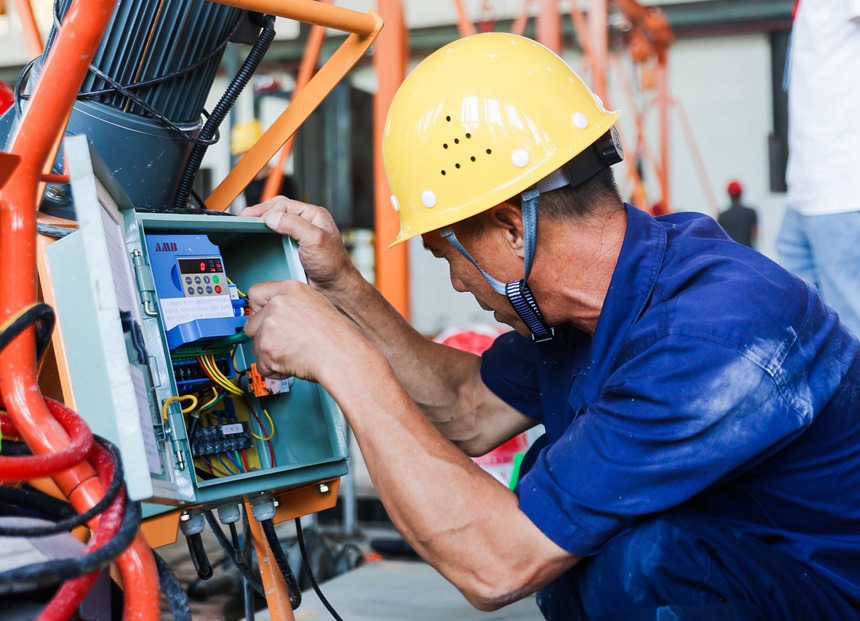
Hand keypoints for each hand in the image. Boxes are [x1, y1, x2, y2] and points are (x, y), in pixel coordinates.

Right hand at [241, 197, 360, 297]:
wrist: (334, 289)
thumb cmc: (333, 265)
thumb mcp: (315, 240)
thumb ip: (294, 225)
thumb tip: (272, 217)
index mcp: (313, 215)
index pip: (284, 204)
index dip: (267, 210)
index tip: (253, 219)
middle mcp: (306, 223)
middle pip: (277, 211)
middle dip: (259, 213)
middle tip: (243, 218)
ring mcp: (298, 236)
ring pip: (274, 224)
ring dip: (260, 224)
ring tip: (246, 225)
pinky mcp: (292, 249)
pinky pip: (274, 239)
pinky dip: (263, 238)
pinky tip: (256, 239)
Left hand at [244, 278, 364, 382]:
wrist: (343, 356)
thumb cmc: (337, 337)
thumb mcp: (316, 306)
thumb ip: (292, 306)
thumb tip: (275, 315)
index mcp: (291, 289)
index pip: (256, 293)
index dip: (258, 310)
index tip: (262, 319)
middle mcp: (278, 304)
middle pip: (251, 324)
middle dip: (264, 338)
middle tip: (285, 344)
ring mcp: (271, 325)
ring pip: (256, 346)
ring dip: (271, 355)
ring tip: (295, 354)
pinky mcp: (267, 347)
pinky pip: (261, 365)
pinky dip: (274, 370)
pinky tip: (293, 364)